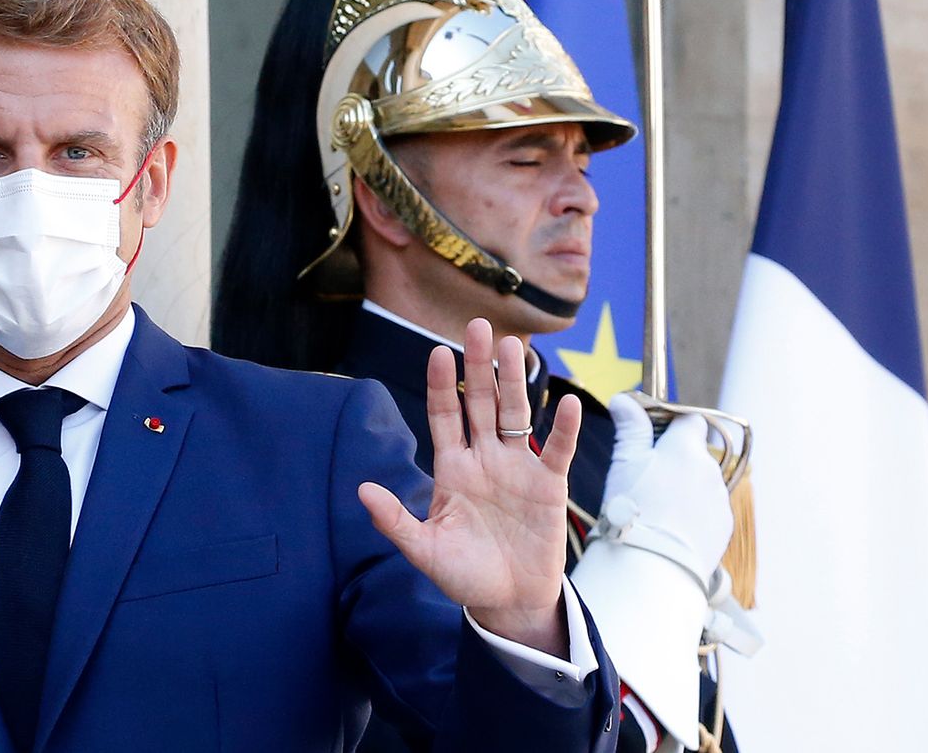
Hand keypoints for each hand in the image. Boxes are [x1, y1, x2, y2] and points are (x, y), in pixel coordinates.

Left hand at [358, 318, 578, 654]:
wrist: (508, 602)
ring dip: (515, 381)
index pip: (444, 416)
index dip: (440, 386)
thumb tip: (361, 491)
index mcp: (452, 468)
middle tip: (478, 326)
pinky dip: (563, 428)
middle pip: (480, 403)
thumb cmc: (464, 575)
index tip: (437, 352)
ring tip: (514, 345)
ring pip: (515, 414)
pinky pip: (554, 449)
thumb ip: (395, 521)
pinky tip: (565, 402)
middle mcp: (484, 459)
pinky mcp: (547, 485)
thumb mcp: (424, 549)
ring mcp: (517, 468)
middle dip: (478, 366)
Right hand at [600, 393, 731, 585]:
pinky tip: (670, 529)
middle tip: (647, 480)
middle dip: (676, 461)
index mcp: (686, 447)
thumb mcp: (625, 461)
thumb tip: (623, 398)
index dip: (672, 426)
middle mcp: (709, 468)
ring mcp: (719, 498)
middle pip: (695, 454)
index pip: (690, 420)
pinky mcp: (723, 526)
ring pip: (702, 484)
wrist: (653, 562)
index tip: (653, 439)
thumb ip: (630, 427)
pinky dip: (693, 515)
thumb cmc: (634, 507)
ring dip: (686, 489)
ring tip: (658, 510)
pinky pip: (708, 511)